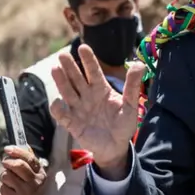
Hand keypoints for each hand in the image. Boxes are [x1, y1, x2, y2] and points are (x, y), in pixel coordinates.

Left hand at [0, 146, 44, 194]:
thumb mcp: (33, 179)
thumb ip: (27, 164)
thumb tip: (21, 146)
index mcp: (41, 174)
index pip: (29, 158)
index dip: (17, 151)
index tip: (7, 148)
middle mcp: (36, 182)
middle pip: (18, 165)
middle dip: (7, 162)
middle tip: (4, 163)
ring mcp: (26, 191)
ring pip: (7, 175)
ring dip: (4, 177)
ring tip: (9, 183)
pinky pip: (3, 187)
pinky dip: (3, 189)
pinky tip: (10, 194)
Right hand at [49, 45, 144, 177]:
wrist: (116, 146)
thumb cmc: (123, 124)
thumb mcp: (130, 105)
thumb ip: (132, 86)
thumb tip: (139, 64)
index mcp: (101, 89)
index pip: (93, 71)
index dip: (88, 60)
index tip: (83, 47)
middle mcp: (87, 96)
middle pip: (76, 79)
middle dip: (70, 67)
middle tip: (62, 54)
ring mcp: (78, 109)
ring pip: (67, 92)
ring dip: (61, 81)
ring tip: (55, 69)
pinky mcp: (73, 123)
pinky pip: (63, 115)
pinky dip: (58, 109)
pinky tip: (57, 102)